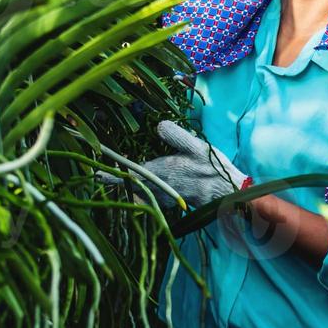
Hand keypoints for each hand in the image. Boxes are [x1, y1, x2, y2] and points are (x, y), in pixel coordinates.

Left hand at [99, 121, 252, 211]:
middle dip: (119, 179)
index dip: (113, 173)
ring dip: (133, 186)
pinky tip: (152, 184)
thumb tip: (158, 125)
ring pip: (143, 191)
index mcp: (162, 171)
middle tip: (102, 175)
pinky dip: (150, 190)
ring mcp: (166, 196)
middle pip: (133, 184)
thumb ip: (176, 135)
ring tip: (123, 179)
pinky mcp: (175, 201)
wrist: (230, 194)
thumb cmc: (213, 169)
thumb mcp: (197, 146)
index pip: (131, 172)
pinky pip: (155, 196)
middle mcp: (160, 186)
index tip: (97, 174)